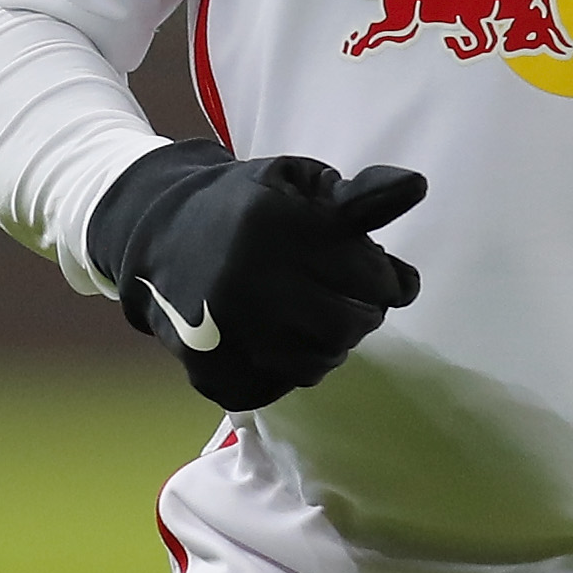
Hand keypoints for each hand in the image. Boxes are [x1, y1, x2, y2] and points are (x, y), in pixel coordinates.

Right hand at [89, 140, 426, 411]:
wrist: (155, 231)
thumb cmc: (247, 205)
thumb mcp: (301, 183)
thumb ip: (363, 193)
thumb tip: (417, 186)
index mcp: (280, 228)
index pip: (373, 278)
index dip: (388, 280)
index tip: (382, 274)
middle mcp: (250, 281)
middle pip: (349, 326)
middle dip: (364, 314)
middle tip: (351, 301)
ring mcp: (224, 330)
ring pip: (316, 365)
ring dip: (329, 346)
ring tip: (315, 319)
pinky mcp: (206, 366)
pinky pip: (275, 388)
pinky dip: (287, 370)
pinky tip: (280, 340)